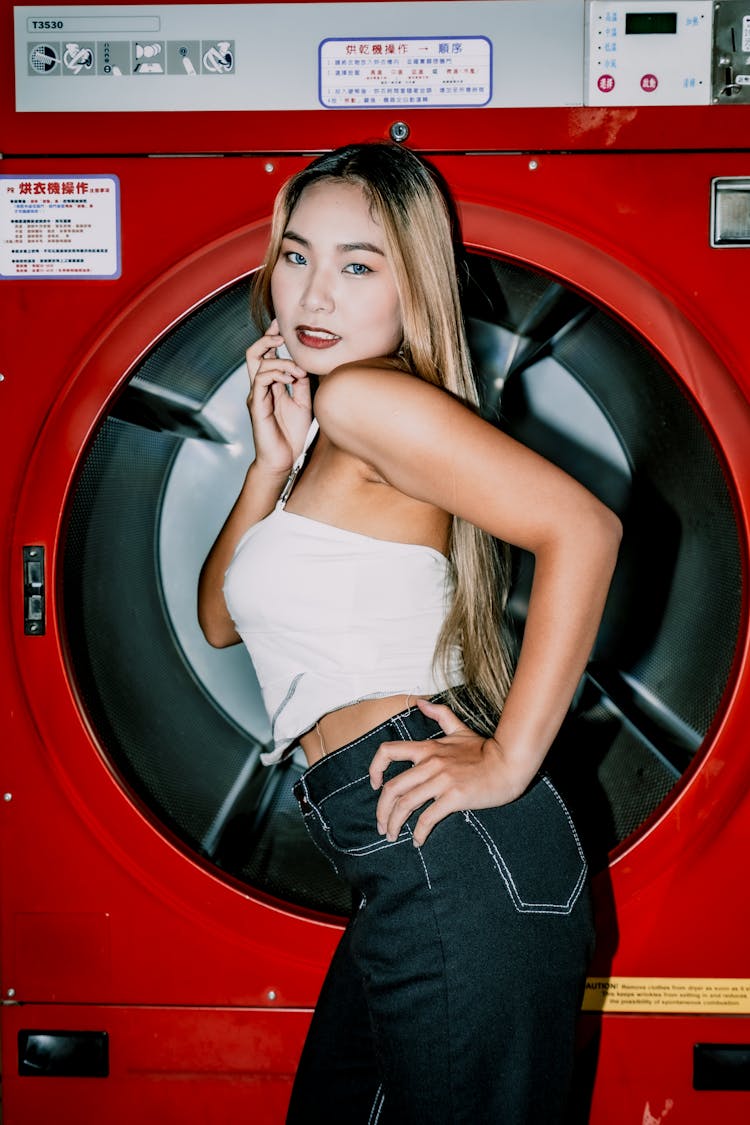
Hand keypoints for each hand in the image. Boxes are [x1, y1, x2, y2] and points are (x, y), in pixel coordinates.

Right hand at [246, 319, 311, 473]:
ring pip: (258, 363)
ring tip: (298, 370)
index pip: (266, 355)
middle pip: (254, 353)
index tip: (282, 325)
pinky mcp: (257, 405)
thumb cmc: (292, 434)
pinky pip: (260, 380)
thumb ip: (301, 383)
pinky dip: (276, 373)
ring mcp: (257, 395)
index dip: (272, 337)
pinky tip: (291, 379)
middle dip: (267, 338)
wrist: (284, 460)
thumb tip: (304, 365)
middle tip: (282, 333)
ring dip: (282, 361)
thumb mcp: (304, 403)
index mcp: (270, 385)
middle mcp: (260, 387)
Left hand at [368, 698, 534, 846]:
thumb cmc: (485, 749)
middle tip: (382, 825)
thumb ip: (439, 716)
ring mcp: (441, 780)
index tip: (375, 785)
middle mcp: (429, 763)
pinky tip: (417, 841)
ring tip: (393, 836)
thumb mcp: (459, 729)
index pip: (388, 751)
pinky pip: (428, 818)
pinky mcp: (454, 797)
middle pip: (392, 788)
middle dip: (382, 811)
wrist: (510, 763)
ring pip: (405, 805)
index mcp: (427, 748)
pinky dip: (418, 833)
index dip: (375, 769)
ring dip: (394, 824)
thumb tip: (420, 702)